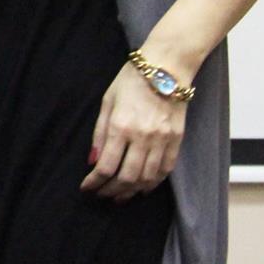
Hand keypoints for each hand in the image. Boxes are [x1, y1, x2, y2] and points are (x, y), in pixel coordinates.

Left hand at [79, 60, 186, 201]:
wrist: (166, 67)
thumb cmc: (131, 80)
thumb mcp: (107, 101)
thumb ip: (99, 133)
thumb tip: (92, 160)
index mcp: (121, 126)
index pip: (106, 166)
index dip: (94, 182)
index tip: (87, 188)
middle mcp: (142, 137)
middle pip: (126, 178)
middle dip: (111, 191)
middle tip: (102, 195)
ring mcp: (162, 140)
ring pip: (147, 178)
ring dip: (131, 191)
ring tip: (120, 196)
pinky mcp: (177, 140)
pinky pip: (165, 170)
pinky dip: (153, 183)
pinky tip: (143, 188)